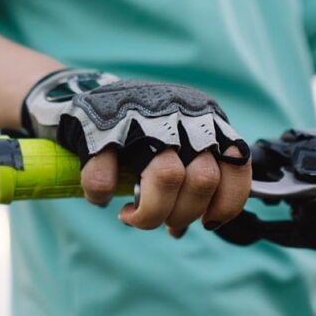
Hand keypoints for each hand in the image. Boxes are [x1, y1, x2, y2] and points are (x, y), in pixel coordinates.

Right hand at [22, 69, 250, 236]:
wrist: (78, 92)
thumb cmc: (138, 128)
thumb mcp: (177, 140)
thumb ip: (194, 176)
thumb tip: (201, 223)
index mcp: (204, 118)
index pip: (237, 165)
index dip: (226, 203)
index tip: (207, 222)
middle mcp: (179, 115)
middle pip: (202, 179)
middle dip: (183, 214)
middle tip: (162, 220)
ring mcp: (140, 118)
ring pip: (167, 177)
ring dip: (150, 213)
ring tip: (133, 216)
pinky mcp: (98, 127)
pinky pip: (105, 179)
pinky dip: (101, 196)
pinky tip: (100, 198)